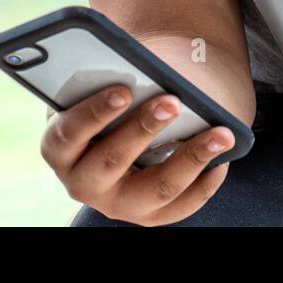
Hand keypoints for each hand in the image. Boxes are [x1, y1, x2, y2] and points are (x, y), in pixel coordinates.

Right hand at [41, 85, 235, 225]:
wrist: (123, 120)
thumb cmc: (110, 92)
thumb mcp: (99, 82)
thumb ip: (109, 74)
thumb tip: (142, 66)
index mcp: (58, 148)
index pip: (68, 134)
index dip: (94, 113)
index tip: (123, 89)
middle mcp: (82, 183)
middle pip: (111, 161)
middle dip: (144, 128)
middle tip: (173, 100)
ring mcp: (117, 204)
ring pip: (155, 188)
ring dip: (191, 157)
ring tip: (220, 132)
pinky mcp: (148, 215)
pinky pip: (180, 206)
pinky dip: (205, 182)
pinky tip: (223, 157)